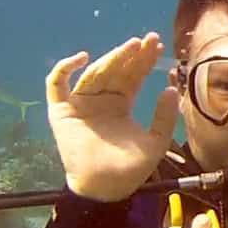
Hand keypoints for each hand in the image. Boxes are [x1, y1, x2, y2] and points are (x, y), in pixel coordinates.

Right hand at [45, 32, 179, 201]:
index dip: (144, 60)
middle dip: (132, 54)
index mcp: (121, 104)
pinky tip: (82, 58)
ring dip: (112, 58)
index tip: (158, 45)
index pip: (133, 75)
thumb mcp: (156, 141)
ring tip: (131, 46)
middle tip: (148, 40)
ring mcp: (81, 103)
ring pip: (95, 73)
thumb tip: (171, 89)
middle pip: (117, 70)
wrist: (106, 187)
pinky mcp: (62, 110)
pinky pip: (56, 84)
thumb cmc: (130, 169)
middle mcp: (101, 100)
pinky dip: (65, 68)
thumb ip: (164, 117)